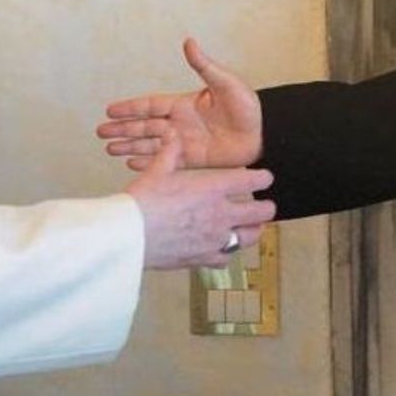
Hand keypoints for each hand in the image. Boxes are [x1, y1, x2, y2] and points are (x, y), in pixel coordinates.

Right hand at [98, 38, 262, 169]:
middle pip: (144, 127)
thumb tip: (189, 42)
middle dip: (122, 129)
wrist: (265, 135)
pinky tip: (132, 165)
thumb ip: (204, 66)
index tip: (110, 110)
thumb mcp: (226, 83)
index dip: (130, 108)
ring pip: (150, 145)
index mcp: (185, 104)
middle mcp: (180, 124)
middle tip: (100, 132)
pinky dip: (149, 163)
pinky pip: (166, 162)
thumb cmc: (249, 107)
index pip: (150, 106)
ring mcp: (185, 143)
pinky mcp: (193, 160)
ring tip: (109, 150)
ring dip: (130, 146)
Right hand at [127, 135, 275, 268]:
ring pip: (250, 238)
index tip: (265, 178)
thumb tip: (173, 137)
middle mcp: (221, 214)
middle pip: (261, 213)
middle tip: (263, 206)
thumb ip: (171, 153)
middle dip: (266, 208)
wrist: (129, 236)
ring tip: (251, 228)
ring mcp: (215, 239)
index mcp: (213, 188)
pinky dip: (227, 252)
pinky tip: (221, 248)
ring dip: (253, 231)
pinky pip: (226, 258)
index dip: (264, 178)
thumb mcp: (156, 171)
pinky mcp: (204, 258)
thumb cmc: (142, 201)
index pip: (252, 181)